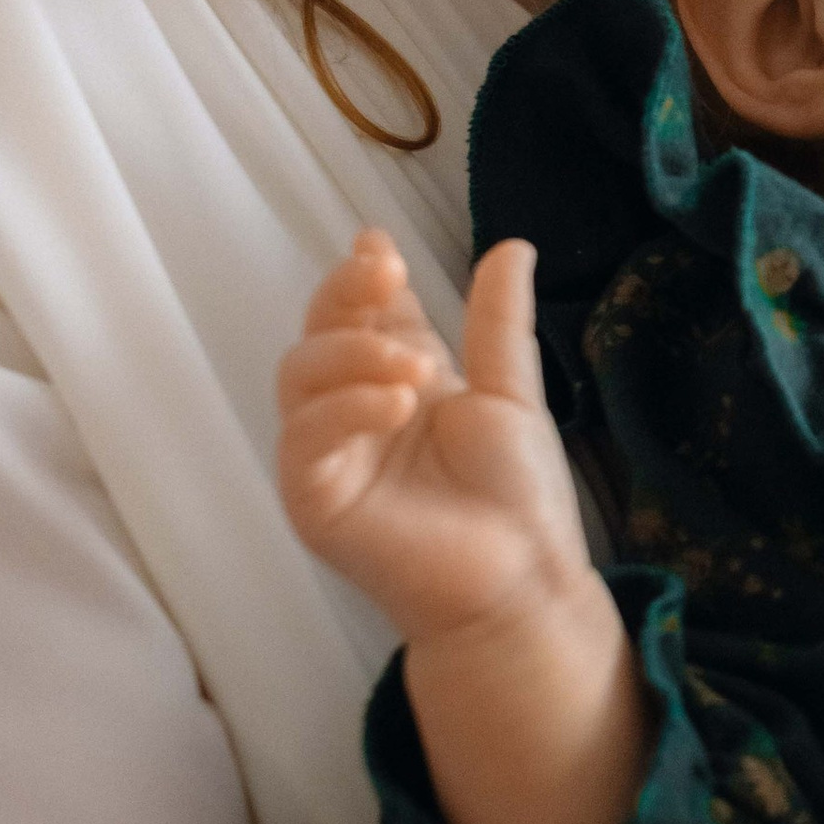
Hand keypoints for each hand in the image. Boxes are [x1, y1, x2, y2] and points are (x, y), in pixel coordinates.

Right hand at [276, 228, 593, 649]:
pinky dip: (345, 409)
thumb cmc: (517, 494)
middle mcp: (355, 409)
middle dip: (345, 296)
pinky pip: (305, 439)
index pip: (362, 313)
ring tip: (417, 367)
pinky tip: (396, 404)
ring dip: (351, 353)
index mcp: (397, 379)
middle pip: (320, 334)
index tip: (378, 245)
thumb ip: (497, 323)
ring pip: (300, 377)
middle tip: (387, 276)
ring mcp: (329, 453)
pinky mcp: (313, 498)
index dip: (362, 276)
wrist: (524, 578)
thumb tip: (511, 246)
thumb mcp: (511, 394)